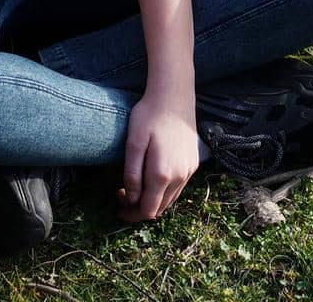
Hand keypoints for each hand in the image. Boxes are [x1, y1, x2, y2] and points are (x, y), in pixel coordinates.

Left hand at [116, 88, 200, 221]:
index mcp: (161, 175)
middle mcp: (179, 177)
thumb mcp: (133, 143)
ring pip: (169, 200)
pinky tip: (153, 178)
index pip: (147, 210)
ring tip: (136, 188)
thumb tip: (132, 198)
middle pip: (159, 209)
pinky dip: (164, 191)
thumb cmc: (149, 116)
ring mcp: (188, 171)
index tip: (119, 207)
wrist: (174, 97)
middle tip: (123, 196)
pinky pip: (178, 188)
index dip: (131, 214)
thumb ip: (132, 174)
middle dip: (140, 209)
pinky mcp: (193, 164)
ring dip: (152, 201)